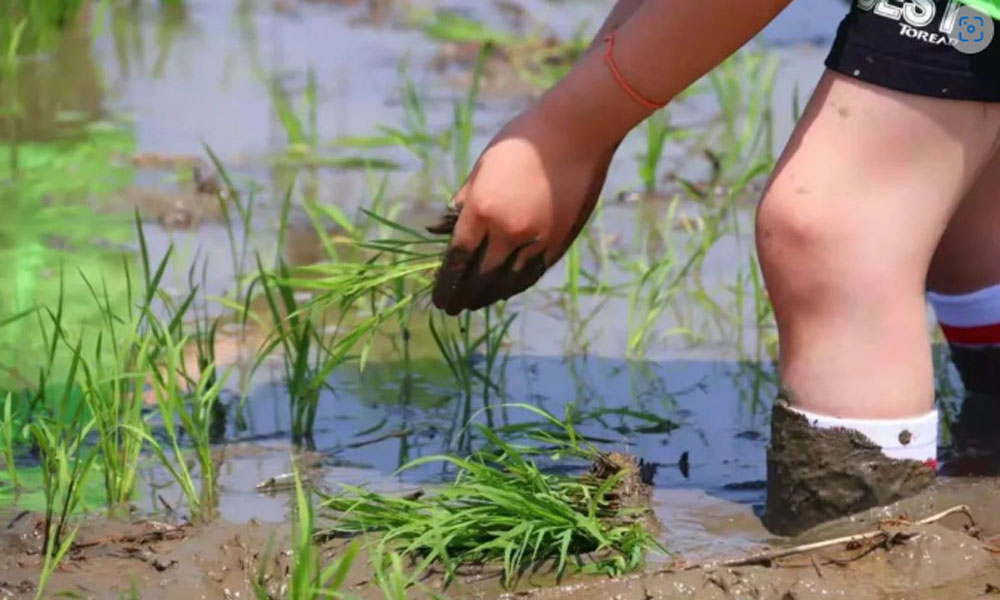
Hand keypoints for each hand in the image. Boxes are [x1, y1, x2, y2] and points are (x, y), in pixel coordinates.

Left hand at [428, 101, 618, 314]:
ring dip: (488, 296)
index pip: (457, 258)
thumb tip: (441, 230)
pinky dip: (515, 286)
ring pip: (508, 282)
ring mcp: (536, 238)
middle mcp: (507, 229)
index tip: (438, 298)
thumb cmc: (521, 141)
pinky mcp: (559, 241)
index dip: (446, 283)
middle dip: (463, 296)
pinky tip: (504, 290)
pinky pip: (532, 273)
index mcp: (481, 208)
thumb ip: (463, 202)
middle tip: (452, 308)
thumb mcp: (482, 167)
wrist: (575, 132)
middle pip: (480, 276)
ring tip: (475, 304)